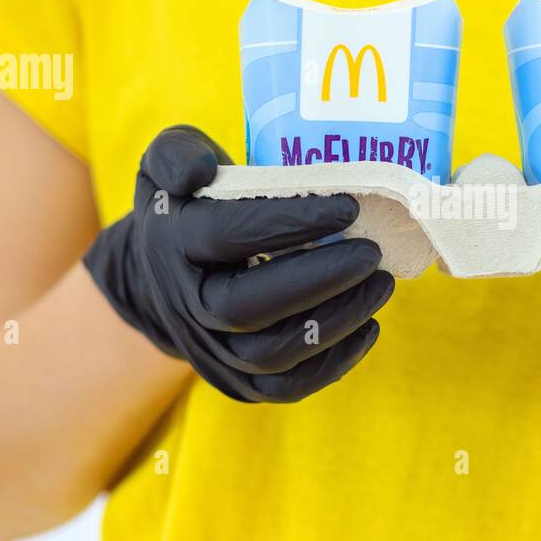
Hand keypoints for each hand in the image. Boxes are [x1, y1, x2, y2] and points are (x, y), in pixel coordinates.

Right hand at [83, 125, 392, 402]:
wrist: (159, 277)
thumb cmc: (187, 205)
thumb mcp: (169, 162)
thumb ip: (179, 152)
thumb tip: (200, 170)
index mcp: (174, 245)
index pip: (227, 234)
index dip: (288, 221)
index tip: (347, 206)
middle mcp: (187, 305)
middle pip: (247, 307)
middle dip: (319, 280)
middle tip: (372, 254)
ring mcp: (212, 351)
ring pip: (273, 354)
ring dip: (336, 321)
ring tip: (382, 284)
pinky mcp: (238, 382)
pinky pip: (286, 387)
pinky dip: (333, 363)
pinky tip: (369, 327)